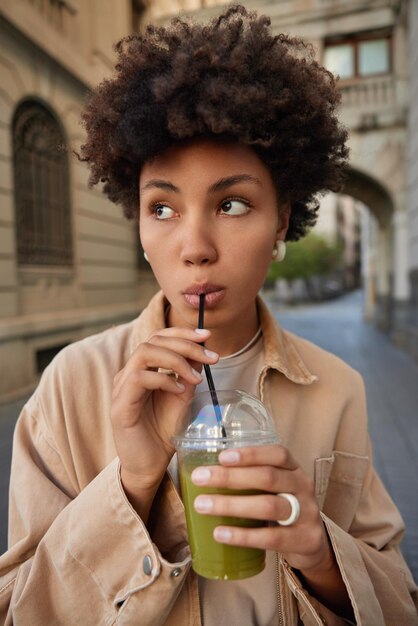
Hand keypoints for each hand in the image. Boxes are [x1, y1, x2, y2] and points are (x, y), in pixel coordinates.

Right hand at [110, 327, 218, 506]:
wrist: (149, 465)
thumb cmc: (162, 432)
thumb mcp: (182, 397)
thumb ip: (188, 375)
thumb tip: (202, 352)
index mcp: (142, 369)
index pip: (158, 338)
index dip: (182, 332)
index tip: (206, 336)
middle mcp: (129, 374)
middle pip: (153, 341)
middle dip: (185, 344)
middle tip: (210, 357)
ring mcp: (121, 388)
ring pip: (144, 353)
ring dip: (176, 360)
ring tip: (196, 377)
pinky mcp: (120, 406)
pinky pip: (138, 379)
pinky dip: (163, 379)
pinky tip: (180, 390)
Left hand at [191, 444, 330, 572]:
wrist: (312, 543)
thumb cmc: (283, 507)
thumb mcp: (275, 488)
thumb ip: (250, 479)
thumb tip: (205, 474)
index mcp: (294, 469)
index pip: (278, 454)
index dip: (251, 453)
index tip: (222, 456)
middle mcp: (302, 487)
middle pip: (268, 478)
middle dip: (231, 477)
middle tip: (200, 478)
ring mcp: (306, 514)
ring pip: (268, 506)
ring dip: (231, 505)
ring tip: (202, 505)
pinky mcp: (304, 540)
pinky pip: (271, 538)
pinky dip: (243, 536)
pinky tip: (220, 533)